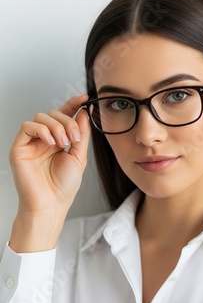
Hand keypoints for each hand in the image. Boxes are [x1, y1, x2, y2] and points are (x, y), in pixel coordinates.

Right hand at [9, 95, 90, 251]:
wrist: (50, 204)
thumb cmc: (63, 187)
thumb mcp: (79, 157)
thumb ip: (81, 133)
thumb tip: (83, 112)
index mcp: (59, 141)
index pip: (64, 116)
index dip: (72, 104)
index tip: (84, 98)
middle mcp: (44, 139)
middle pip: (54, 114)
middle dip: (67, 121)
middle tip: (74, 138)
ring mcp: (31, 143)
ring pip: (41, 117)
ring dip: (56, 126)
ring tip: (63, 143)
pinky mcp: (20, 147)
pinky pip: (27, 126)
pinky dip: (41, 129)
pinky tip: (50, 142)